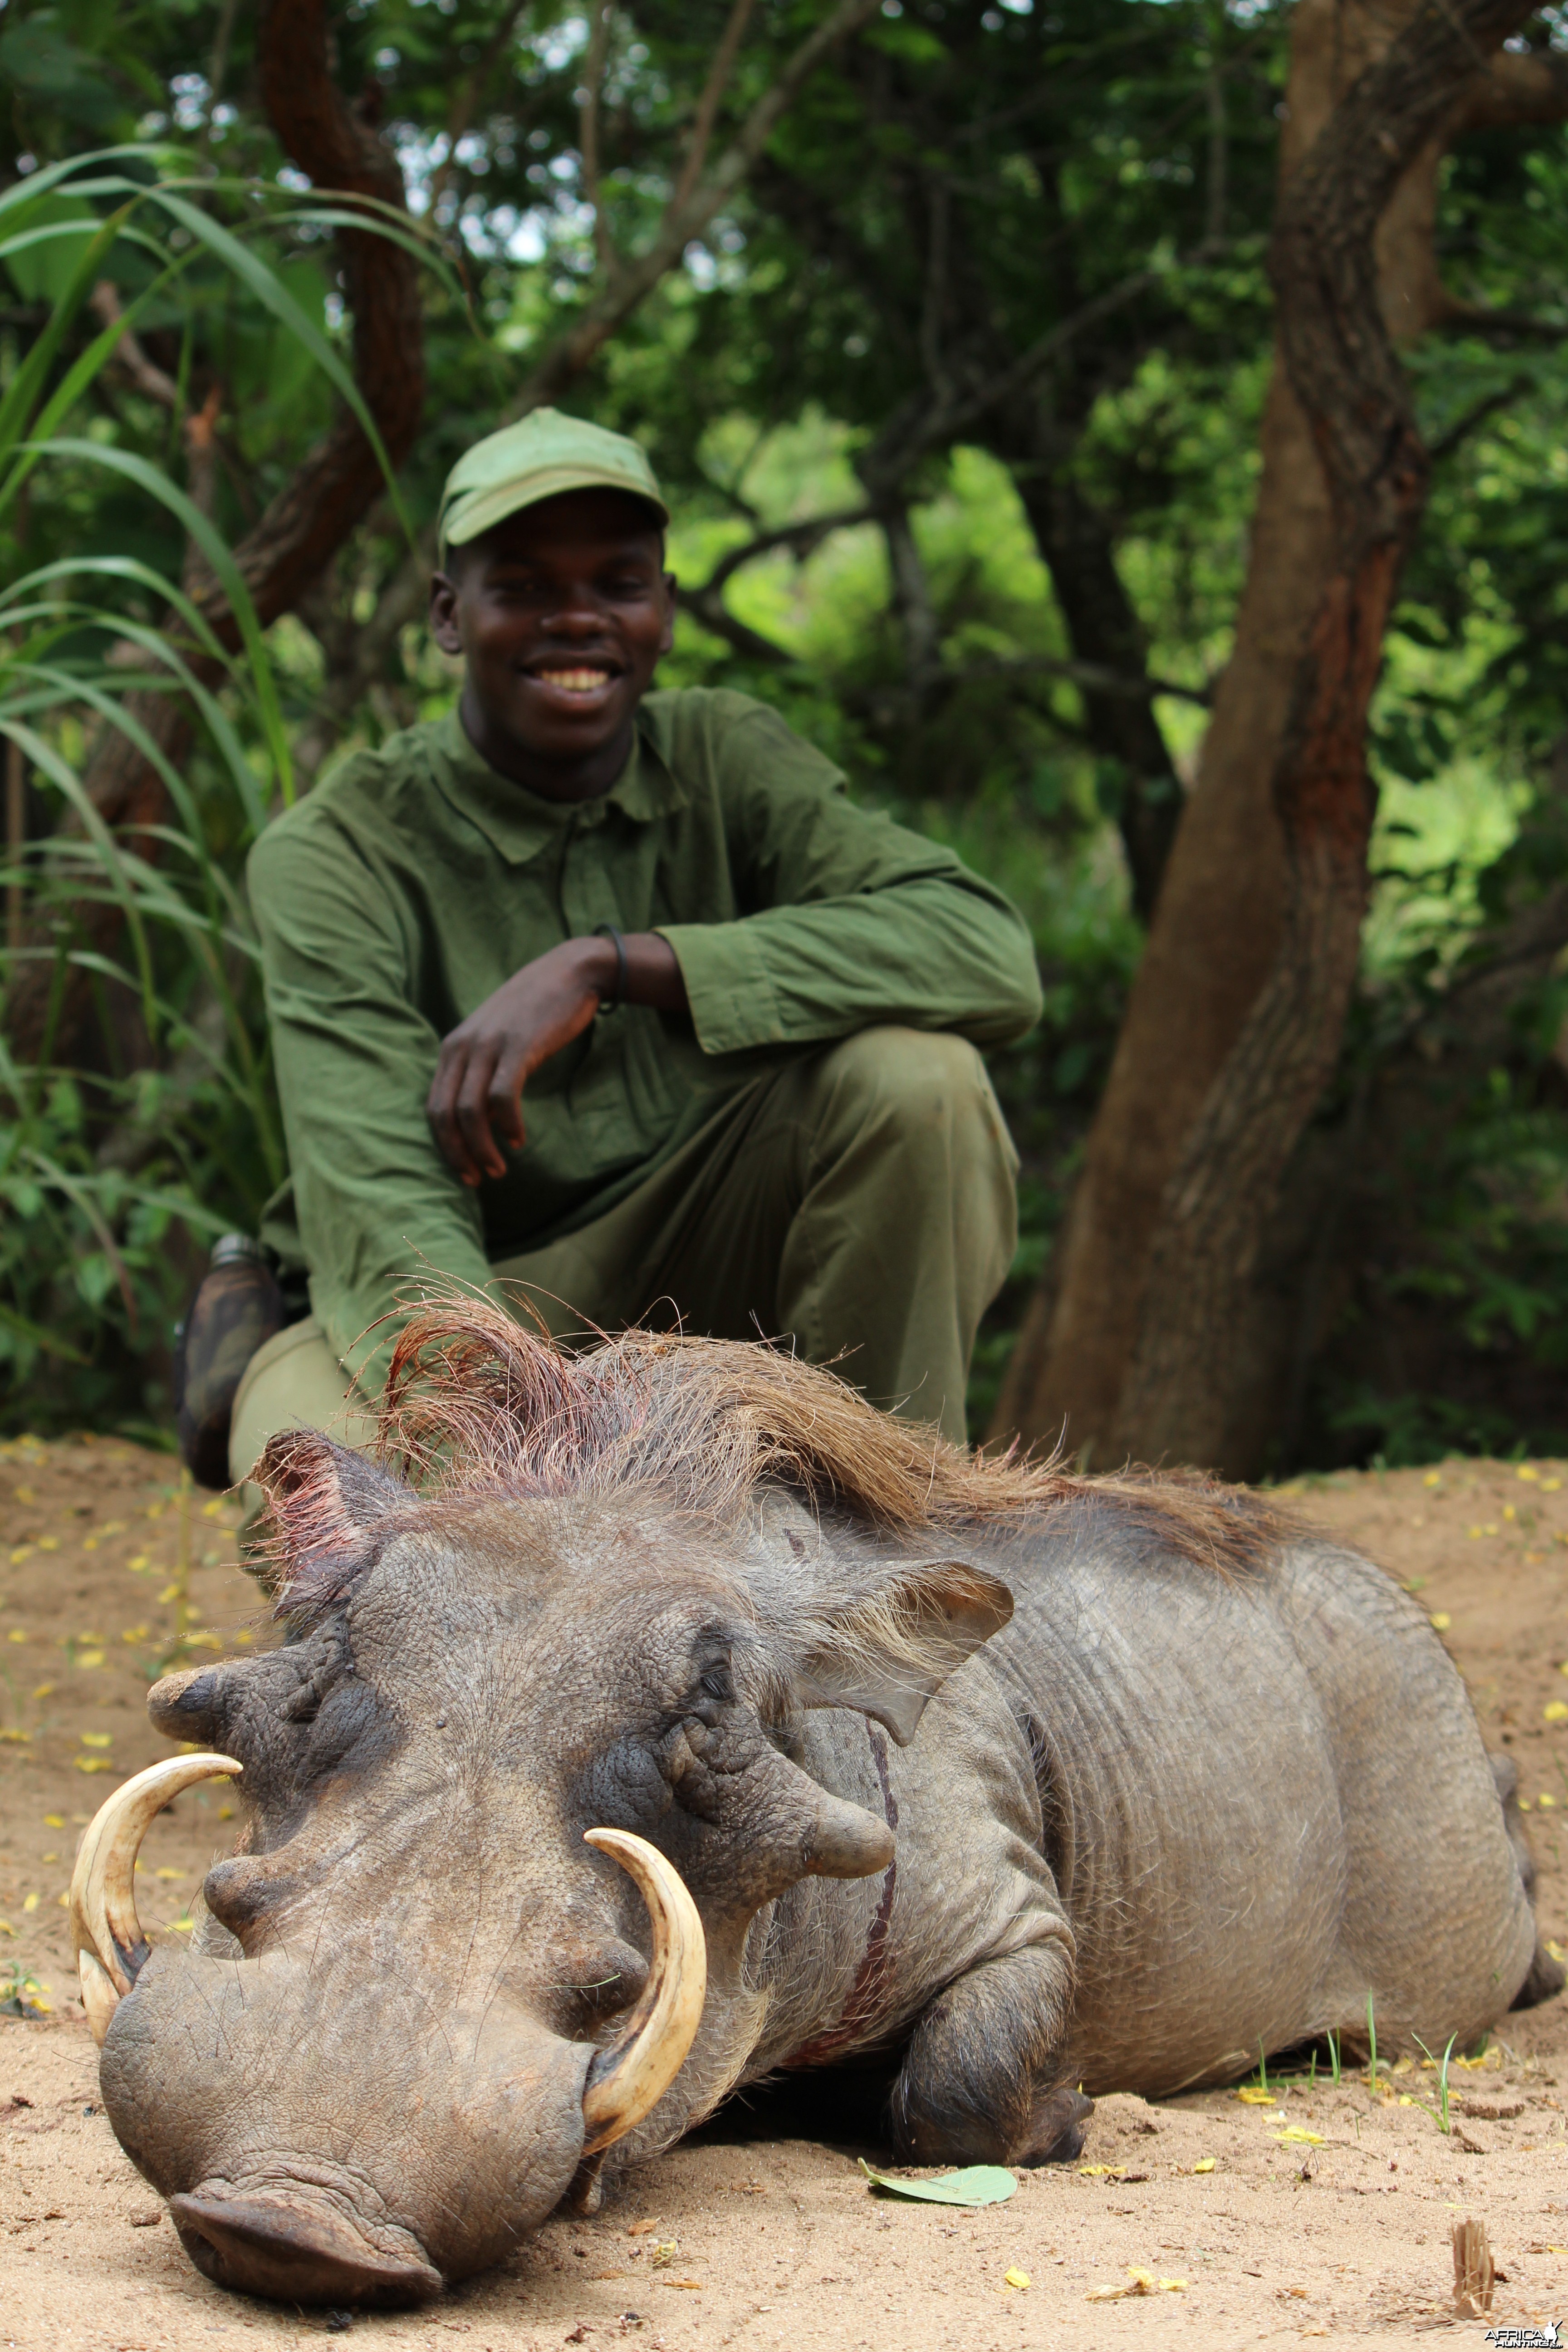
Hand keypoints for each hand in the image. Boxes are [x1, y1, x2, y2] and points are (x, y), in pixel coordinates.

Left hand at [426, 934, 686, 1184]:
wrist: (569, 972)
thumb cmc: (535, 1011)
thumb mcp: (496, 1040)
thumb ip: (482, 1075)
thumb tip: (481, 1122)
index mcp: (452, 1047)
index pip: (433, 1106)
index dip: (444, 1145)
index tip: (462, 1170)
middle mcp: (463, 1046)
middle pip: (445, 1113)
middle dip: (457, 1154)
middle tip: (476, 1180)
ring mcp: (489, 1045)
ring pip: (471, 1111)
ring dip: (482, 1148)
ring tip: (498, 1169)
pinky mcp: (517, 1047)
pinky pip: (504, 1097)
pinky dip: (509, 1125)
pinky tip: (518, 1139)